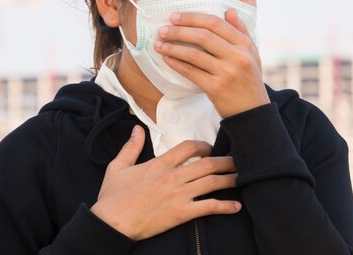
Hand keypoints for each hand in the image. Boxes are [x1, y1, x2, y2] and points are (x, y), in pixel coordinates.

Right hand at [91, 126, 240, 240]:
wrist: (109, 224)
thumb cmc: (112, 198)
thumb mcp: (117, 167)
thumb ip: (130, 146)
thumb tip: (136, 128)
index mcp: (160, 164)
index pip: (189, 147)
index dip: (204, 146)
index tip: (211, 149)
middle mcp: (172, 177)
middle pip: (207, 164)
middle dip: (226, 161)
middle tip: (238, 160)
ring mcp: (178, 195)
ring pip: (211, 182)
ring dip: (230, 179)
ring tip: (243, 177)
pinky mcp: (180, 213)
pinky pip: (208, 207)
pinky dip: (224, 206)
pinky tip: (236, 206)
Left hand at [154, 9, 269, 117]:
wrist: (253, 112)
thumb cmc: (250, 80)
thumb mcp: (252, 53)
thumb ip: (241, 31)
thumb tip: (228, 10)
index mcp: (245, 44)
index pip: (216, 24)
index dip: (193, 18)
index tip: (175, 17)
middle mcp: (237, 56)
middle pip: (203, 36)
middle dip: (179, 31)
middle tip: (163, 30)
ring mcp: (226, 72)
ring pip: (194, 54)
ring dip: (173, 47)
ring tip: (159, 44)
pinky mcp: (215, 88)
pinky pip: (190, 72)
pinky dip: (176, 63)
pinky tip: (166, 58)